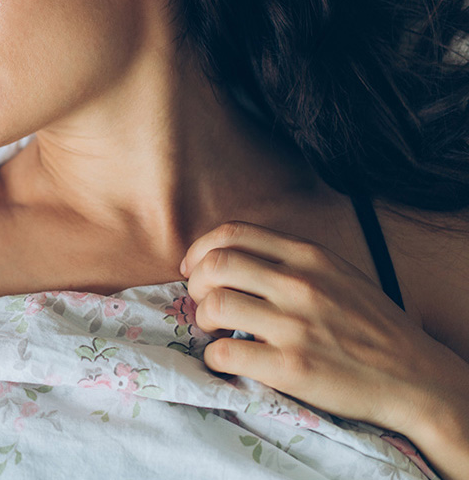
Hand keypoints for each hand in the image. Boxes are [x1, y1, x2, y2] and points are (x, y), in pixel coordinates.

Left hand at [180, 220, 463, 435]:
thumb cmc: (370, 325)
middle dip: (195, 283)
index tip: (195, 268)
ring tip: (215, 330)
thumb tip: (228, 256)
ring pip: (214, 305)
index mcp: (309, 256)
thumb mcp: (337, 273)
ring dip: (202, 319)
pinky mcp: (291, 367)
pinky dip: (214, 357)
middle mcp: (300, 285)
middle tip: (202, 301)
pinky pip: (224, 353)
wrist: (415, 377)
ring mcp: (295, 326)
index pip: (232, 233)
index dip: (200, 249)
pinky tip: (226, 359)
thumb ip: (289, 260)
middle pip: (214, 265)